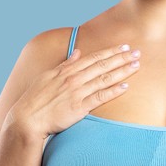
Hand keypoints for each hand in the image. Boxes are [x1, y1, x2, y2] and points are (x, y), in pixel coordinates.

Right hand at [3, 42, 141, 138]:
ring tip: (136, 66)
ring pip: (104, 79)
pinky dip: (113, 91)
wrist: (28, 118)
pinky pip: (100, 98)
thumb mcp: (47, 76)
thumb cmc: (35, 98)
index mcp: (66, 71)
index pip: (93, 58)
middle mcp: (74, 79)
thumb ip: (65, 64)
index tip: (124, 47)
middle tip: (138, 53)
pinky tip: (126, 87)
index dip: (110, 52)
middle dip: (121, 58)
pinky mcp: (79, 108)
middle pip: (102, 65)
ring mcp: (77, 93)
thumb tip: (77, 52)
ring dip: (122, 71)